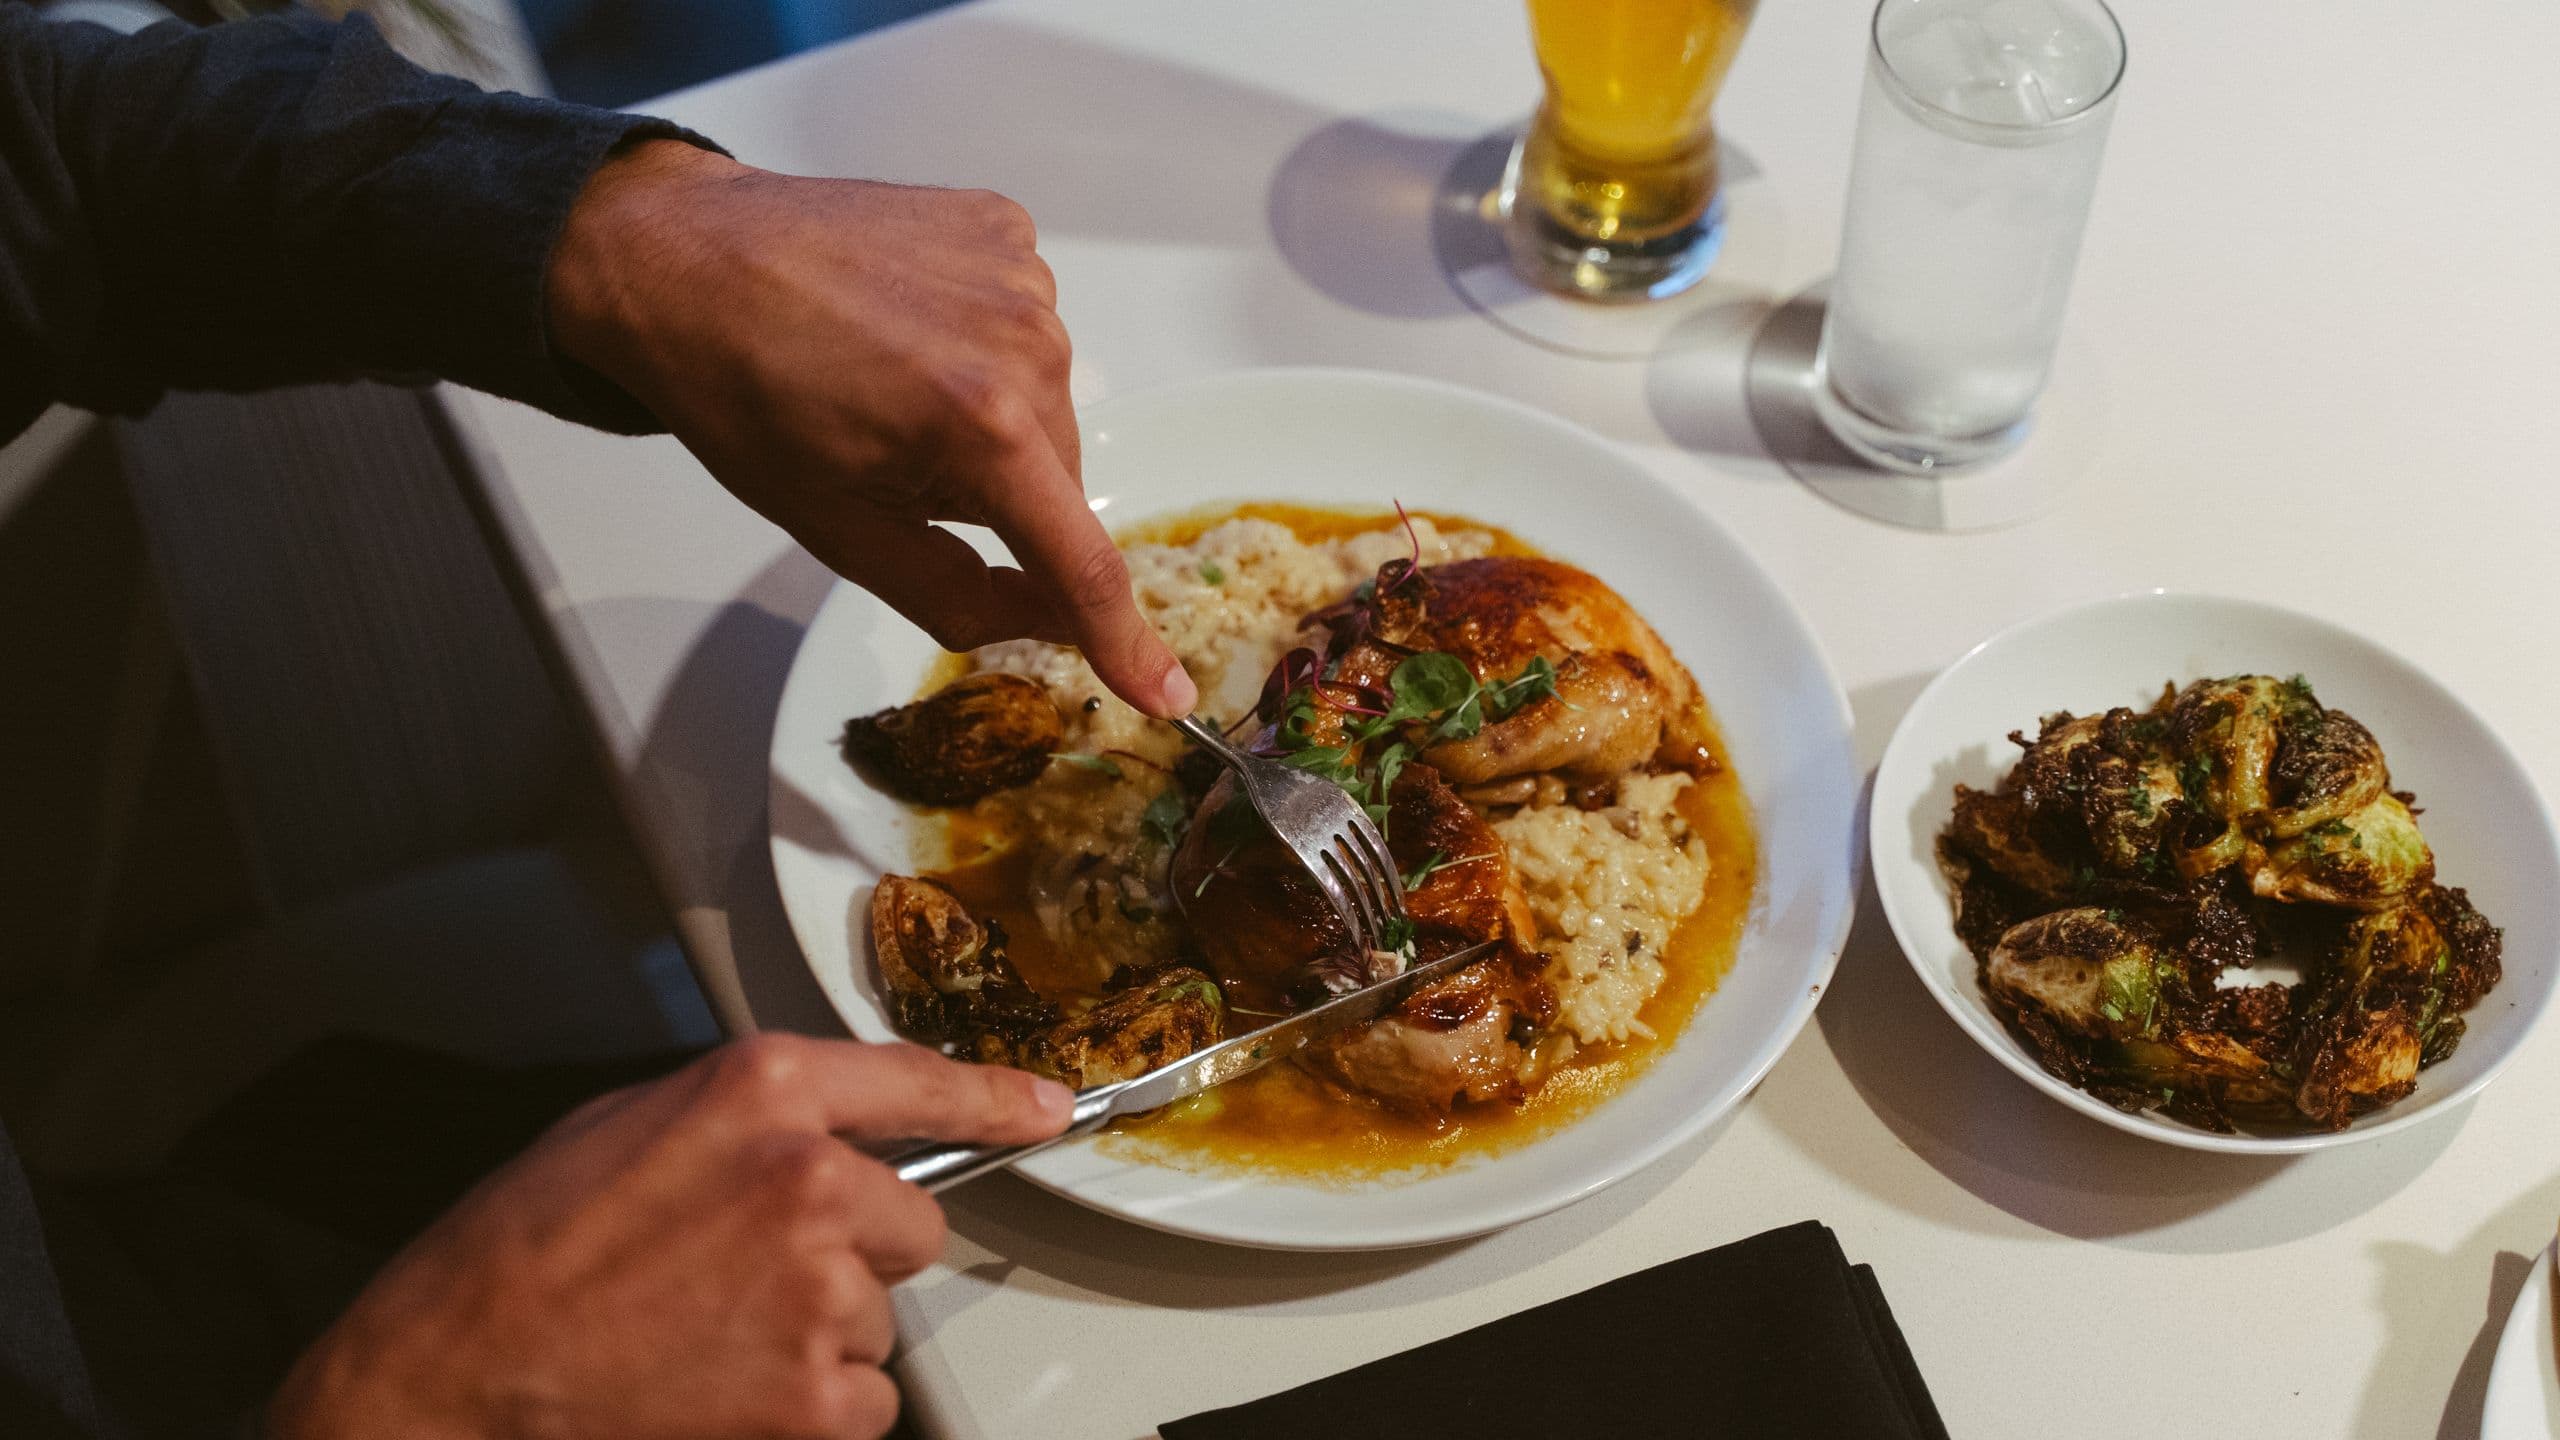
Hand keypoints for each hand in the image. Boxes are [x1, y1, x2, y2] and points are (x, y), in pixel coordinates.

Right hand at [266, 1035, 1070, 1439]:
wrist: (452, 1379)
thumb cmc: (521, 1252)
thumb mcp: (629, 1124)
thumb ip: (748, 1116)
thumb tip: (824, 1132)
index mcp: (761, 1093)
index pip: (921, 1081)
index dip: (997, 1097)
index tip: (1048, 1109)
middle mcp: (809, 1179)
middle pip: (910, 1222)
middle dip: (853, 1252)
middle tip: (746, 1275)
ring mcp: (818, 1291)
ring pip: (880, 1319)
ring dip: (820, 1334)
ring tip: (711, 1337)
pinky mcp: (813, 1393)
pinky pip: (861, 1401)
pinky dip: (808, 1408)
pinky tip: (724, 1391)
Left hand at [548, 140, 1195, 717]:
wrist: (681, 259)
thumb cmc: (740, 392)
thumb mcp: (841, 530)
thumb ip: (959, 596)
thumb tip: (1048, 621)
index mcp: (981, 425)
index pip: (1078, 558)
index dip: (1122, 637)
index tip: (1167, 692)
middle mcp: (1026, 342)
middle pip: (1058, 475)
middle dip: (1000, 494)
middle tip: (894, 462)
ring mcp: (1022, 274)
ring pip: (1045, 400)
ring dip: (990, 417)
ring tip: (889, 381)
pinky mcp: (1006, 227)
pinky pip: (1024, 324)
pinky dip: (981, 346)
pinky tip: (907, 326)